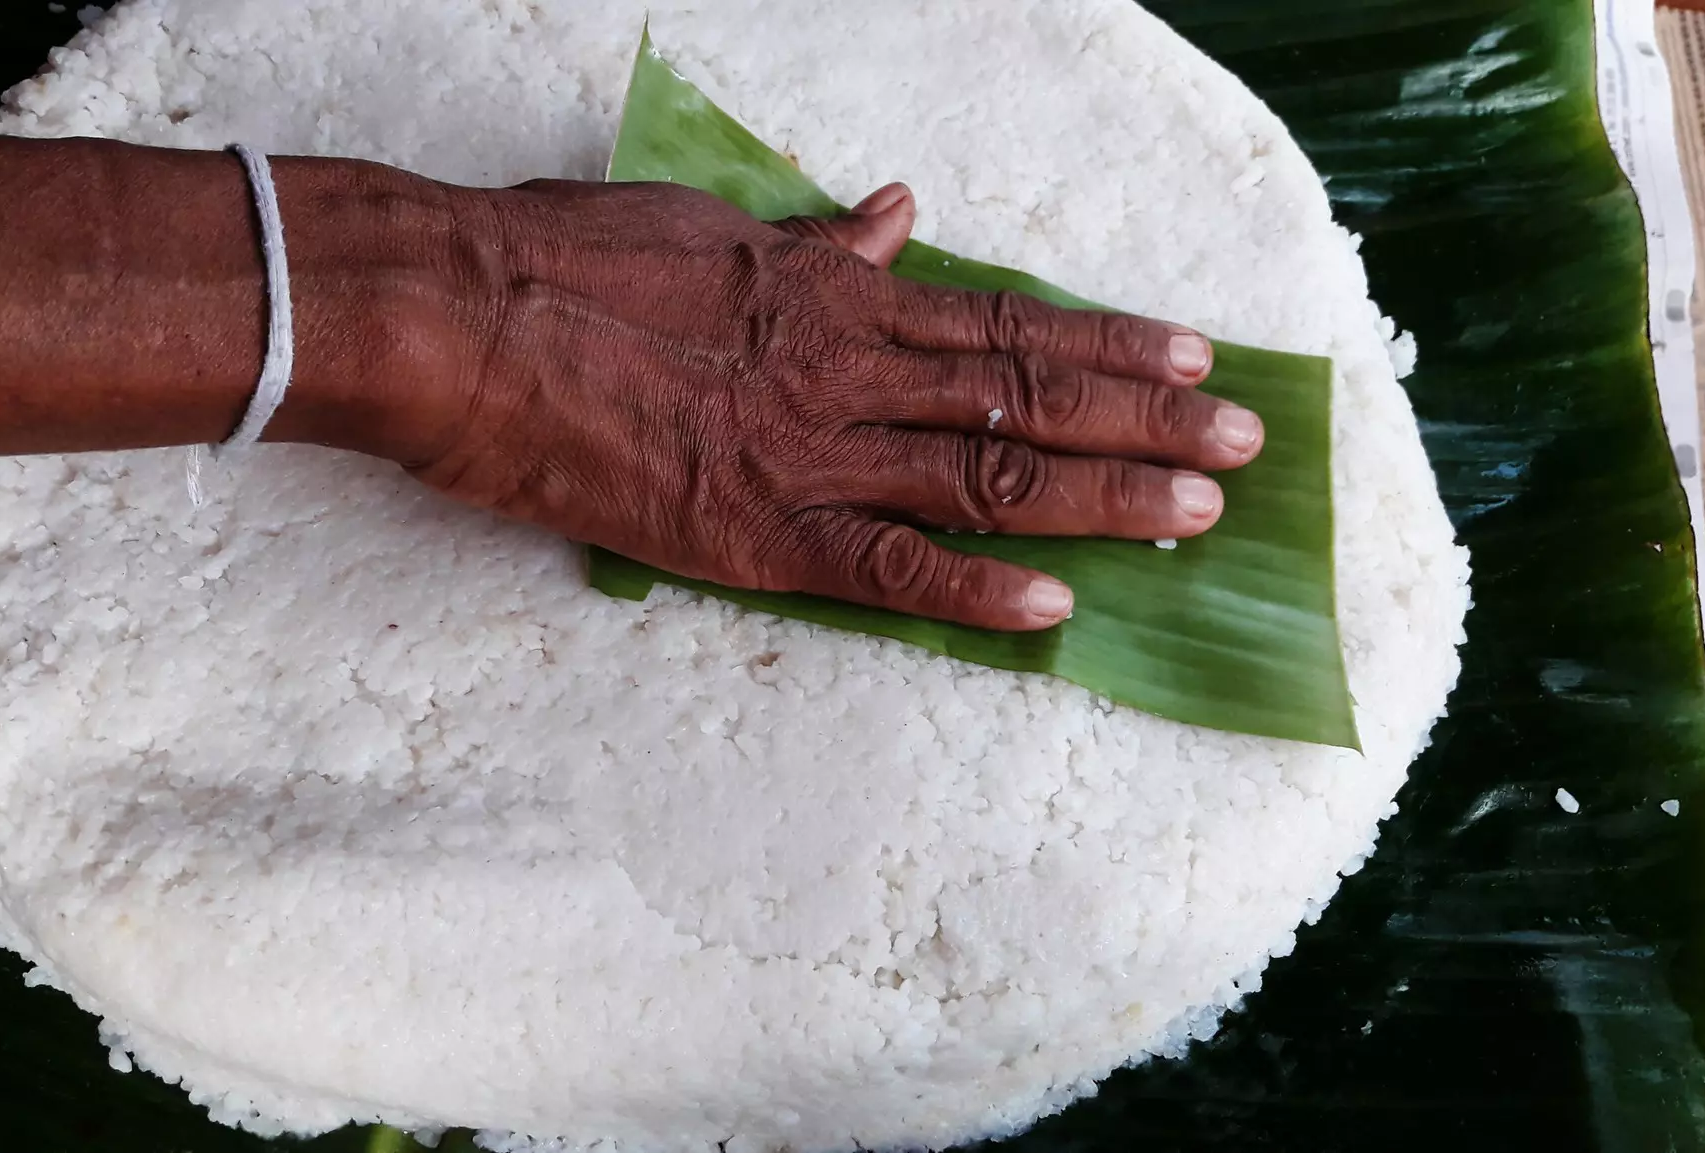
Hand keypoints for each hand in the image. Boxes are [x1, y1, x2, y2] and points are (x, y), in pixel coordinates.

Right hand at [297, 172, 1265, 631]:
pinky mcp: (750, 534)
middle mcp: (846, 373)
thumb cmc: (566, 257)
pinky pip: (885, 569)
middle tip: (1245, 444)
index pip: (1003, 324)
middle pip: (1027, 398)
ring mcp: (807, 455)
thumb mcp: (707, 225)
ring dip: (1103, 497)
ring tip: (1198, 513)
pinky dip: (972, 594)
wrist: (458, 317)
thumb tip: (890, 218)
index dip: (1108, 345)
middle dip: (1148, 422)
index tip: (1192, 356)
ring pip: (985, 476)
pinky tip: (1055, 613)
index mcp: (834, 299)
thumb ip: (812, 240)